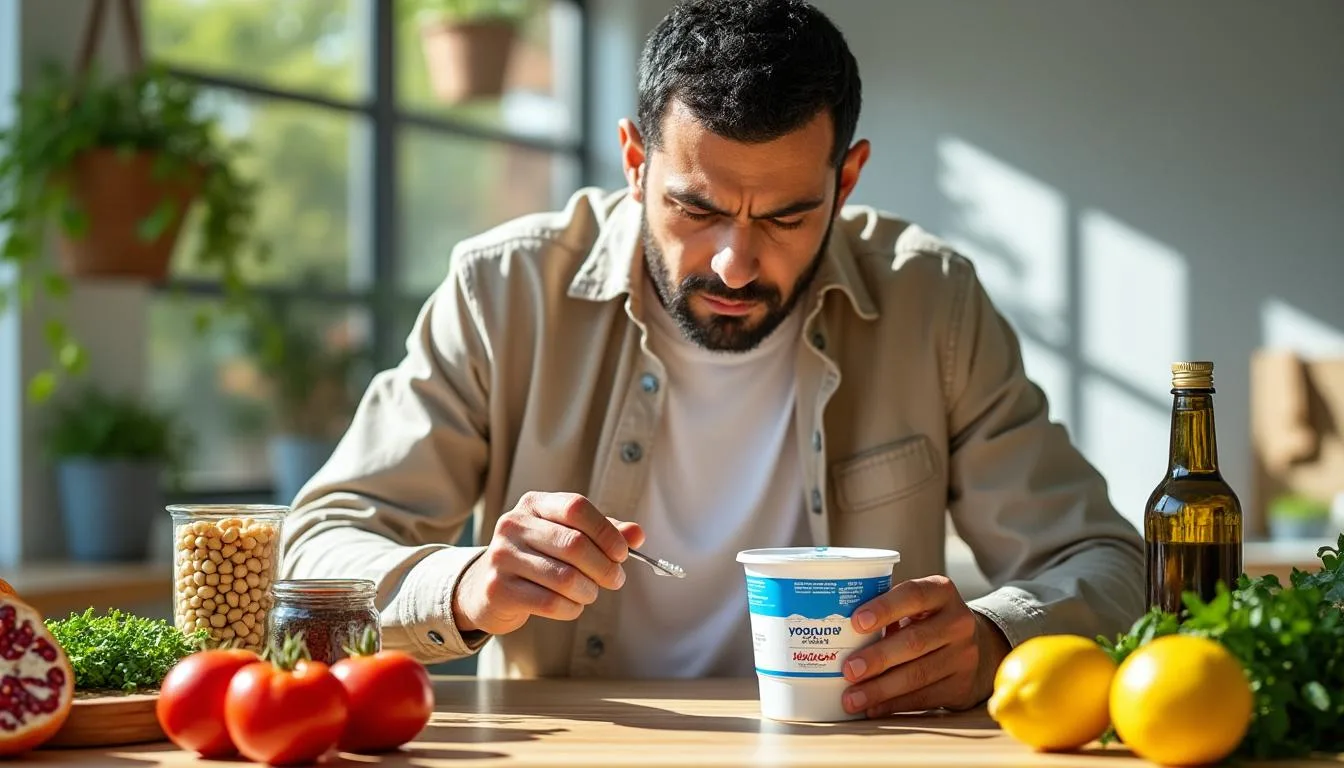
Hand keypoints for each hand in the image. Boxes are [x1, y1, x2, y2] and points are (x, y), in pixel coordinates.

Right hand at [451, 492, 644, 635]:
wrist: (488, 589)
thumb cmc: (538, 559)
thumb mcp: (567, 537)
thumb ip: (604, 533)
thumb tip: (637, 534)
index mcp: (534, 504)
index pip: (576, 507)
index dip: (606, 532)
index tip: (622, 553)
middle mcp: (513, 524)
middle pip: (574, 544)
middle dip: (604, 567)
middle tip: (616, 579)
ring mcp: (502, 556)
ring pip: (565, 577)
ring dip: (589, 591)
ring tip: (591, 593)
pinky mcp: (498, 589)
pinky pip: (550, 603)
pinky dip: (572, 608)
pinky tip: (573, 606)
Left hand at [840, 575, 1010, 717]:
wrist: (980, 647)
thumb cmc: (929, 621)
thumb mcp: (917, 606)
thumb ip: (887, 611)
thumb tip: (836, 631)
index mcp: (941, 592)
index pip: (913, 595)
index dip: (884, 608)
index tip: (856, 622)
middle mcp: (958, 622)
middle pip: (914, 641)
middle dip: (877, 658)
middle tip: (848, 670)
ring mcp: (964, 656)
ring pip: (918, 675)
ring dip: (880, 689)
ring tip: (852, 698)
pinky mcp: (962, 686)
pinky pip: (923, 697)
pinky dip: (894, 704)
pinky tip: (872, 708)